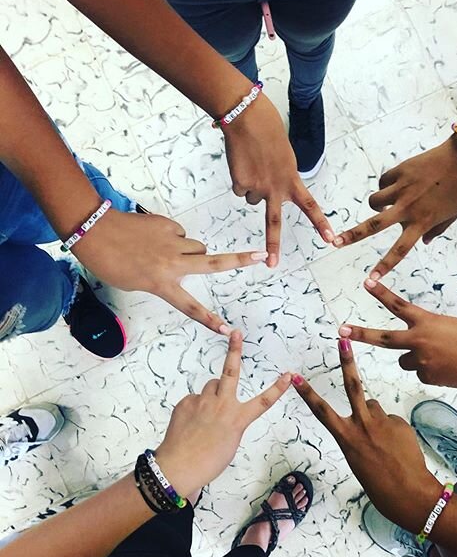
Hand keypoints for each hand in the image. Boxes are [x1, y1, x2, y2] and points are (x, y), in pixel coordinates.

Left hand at [72, 208, 266, 332]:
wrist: (95, 230)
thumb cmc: (111, 262)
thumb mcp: (137, 281)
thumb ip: (165, 277)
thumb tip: (188, 260)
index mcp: (162, 283)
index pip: (190, 306)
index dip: (210, 320)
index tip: (227, 331)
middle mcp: (172, 263)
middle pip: (215, 263)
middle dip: (241, 259)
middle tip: (263, 256)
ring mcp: (172, 242)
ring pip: (197, 247)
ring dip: (191, 251)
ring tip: (166, 251)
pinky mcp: (168, 225)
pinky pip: (180, 233)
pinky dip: (173, 237)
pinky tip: (155, 237)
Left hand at [154, 331, 290, 494]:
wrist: (179, 468)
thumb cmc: (208, 461)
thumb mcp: (229, 441)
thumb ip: (229, 418)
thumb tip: (218, 402)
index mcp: (237, 419)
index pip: (264, 402)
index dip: (278, 388)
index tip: (289, 375)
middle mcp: (222, 406)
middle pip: (230, 371)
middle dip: (234, 349)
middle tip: (236, 332)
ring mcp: (202, 402)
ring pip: (211, 387)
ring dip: (212, 394)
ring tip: (205, 414)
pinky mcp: (186, 402)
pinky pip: (195, 398)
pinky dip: (196, 406)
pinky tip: (191, 422)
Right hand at [222, 92, 334, 267]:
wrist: (247, 117)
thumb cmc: (269, 133)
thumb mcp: (285, 158)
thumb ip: (282, 180)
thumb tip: (262, 197)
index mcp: (292, 180)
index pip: (310, 206)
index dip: (320, 224)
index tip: (331, 240)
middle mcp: (275, 188)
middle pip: (273, 223)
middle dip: (273, 245)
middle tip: (272, 264)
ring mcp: (256, 187)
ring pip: (252, 199)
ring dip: (252, 186)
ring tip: (254, 163)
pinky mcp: (240, 183)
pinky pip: (240, 189)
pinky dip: (240, 178)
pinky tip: (242, 162)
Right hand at [292, 339, 439, 533]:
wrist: (409, 495)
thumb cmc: (379, 483)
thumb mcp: (358, 458)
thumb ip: (359, 433)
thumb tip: (370, 415)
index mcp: (346, 439)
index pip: (322, 411)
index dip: (307, 393)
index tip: (295, 377)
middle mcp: (362, 426)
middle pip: (353, 387)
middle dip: (347, 361)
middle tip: (344, 340)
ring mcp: (382, 423)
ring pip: (373, 405)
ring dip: (375, 417)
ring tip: (384, 442)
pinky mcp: (399, 423)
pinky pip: (391, 419)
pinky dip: (392, 430)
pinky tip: (398, 447)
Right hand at [335, 136, 456, 277]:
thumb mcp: (453, 215)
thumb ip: (436, 230)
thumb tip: (424, 241)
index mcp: (422, 222)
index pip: (398, 251)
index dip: (383, 267)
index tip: (370, 280)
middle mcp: (408, 208)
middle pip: (372, 225)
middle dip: (351, 235)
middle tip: (335, 242)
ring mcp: (402, 189)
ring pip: (375, 200)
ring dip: (377, 203)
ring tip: (386, 201)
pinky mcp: (400, 171)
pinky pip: (384, 181)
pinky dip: (388, 184)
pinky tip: (400, 181)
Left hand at [339, 279, 456, 388]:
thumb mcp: (450, 326)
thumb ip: (428, 332)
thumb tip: (416, 347)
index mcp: (426, 322)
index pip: (398, 305)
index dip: (381, 293)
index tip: (366, 283)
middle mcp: (418, 340)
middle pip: (382, 338)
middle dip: (361, 334)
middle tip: (342, 330)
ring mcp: (420, 361)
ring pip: (405, 360)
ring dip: (416, 358)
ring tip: (441, 357)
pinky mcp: (426, 377)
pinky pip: (421, 373)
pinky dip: (431, 371)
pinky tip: (448, 369)